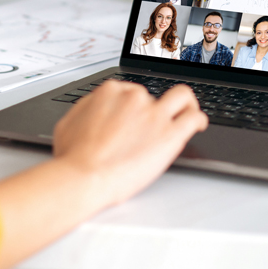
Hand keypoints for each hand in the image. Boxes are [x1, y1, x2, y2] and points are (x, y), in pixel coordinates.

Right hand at [52, 81, 206, 208]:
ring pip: (182, 97)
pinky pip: (194, 119)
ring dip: (187, 104)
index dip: (132, 107)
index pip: (130, 91)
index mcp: (112, 92)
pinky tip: (198, 125)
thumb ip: (87, 110)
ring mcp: (155, 114)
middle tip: (154, 124)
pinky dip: (199, 119)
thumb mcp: (69, 123)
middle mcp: (136, 97)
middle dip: (154, 110)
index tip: (134, 119)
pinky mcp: (170, 134)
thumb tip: (95, 109)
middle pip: (153, 96)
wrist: (83, 177)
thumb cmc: (73, 157)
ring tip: (187, 114)